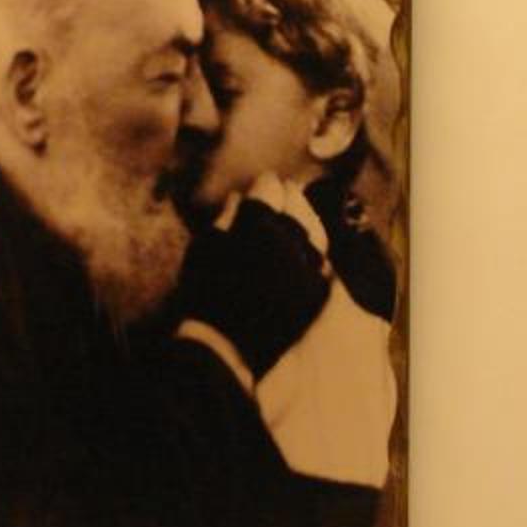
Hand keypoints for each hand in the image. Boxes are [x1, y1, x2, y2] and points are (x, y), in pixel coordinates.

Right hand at [176, 192, 330, 378]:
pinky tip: (307, 248)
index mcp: (259, 226)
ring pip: (315, 234)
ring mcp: (308, 268)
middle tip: (286, 189)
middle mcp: (290, 242)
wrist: (224, 345)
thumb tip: (240, 197)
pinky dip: (315, 250)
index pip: (269, 192)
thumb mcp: (206, 249)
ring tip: (299, 214)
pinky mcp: (317, 292)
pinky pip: (321, 262)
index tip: (266, 181)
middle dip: (291, 197)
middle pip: (298, 209)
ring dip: (308, 220)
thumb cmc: (205, 292)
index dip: (267, 185)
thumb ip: (226, 219)